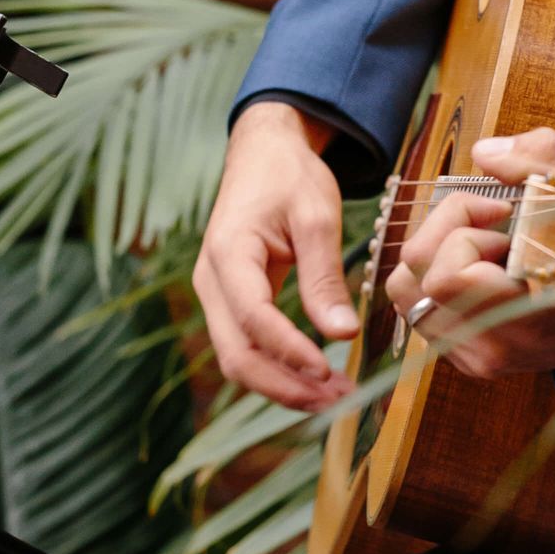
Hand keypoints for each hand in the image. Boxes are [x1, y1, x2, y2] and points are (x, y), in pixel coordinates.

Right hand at [193, 101, 359, 410]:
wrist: (264, 154)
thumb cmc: (289, 177)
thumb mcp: (317, 217)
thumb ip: (325, 277)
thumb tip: (343, 334)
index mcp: (228, 253)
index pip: (253, 317)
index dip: (289, 350)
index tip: (329, 370)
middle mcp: (211, 281)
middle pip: (236, 354)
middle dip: (285, 386)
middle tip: (337, 399)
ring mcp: (216, 295)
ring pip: (238, 359)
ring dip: (282, 386)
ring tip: (334, 396)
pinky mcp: (230, 302)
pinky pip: (247, 346)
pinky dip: (278, 369)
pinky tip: (316, 378)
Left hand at [385, 127, 554, 379]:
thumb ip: (535, 158)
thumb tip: (484, 154)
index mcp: (520, 312)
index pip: (444, 275)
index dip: (460, 225)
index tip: (501, 211)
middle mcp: (491, 345)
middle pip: (409, 282)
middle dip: (443, 238)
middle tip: (491, 228)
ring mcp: (478, 358)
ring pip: (407, 298)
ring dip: (437, 260)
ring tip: (486, 251)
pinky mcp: (473, 362)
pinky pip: (424, 314)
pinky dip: (442, 282)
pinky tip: (486, 271)